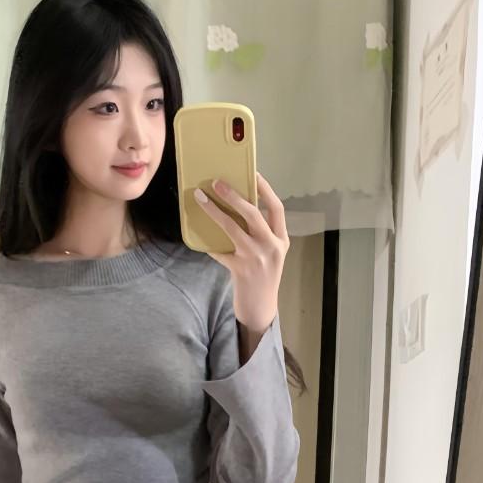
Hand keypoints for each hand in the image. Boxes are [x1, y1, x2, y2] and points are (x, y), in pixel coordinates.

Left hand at [195, 170, 289, 333]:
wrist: (261, 309)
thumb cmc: (263, 279)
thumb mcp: (270, 255)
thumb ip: (261, 235)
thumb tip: (239, 209)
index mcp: (281, 240)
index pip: (276, 208)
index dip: (265, 188)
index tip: (252, 172)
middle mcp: (272, 247)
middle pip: (253, 213)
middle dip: (233, 195)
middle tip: (217, 182)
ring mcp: (256, 258)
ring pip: (233, 227)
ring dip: (215, 211)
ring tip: (201, 199)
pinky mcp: (240, 269)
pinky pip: (220, 250)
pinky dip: (210, 243)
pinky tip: (201, 238)